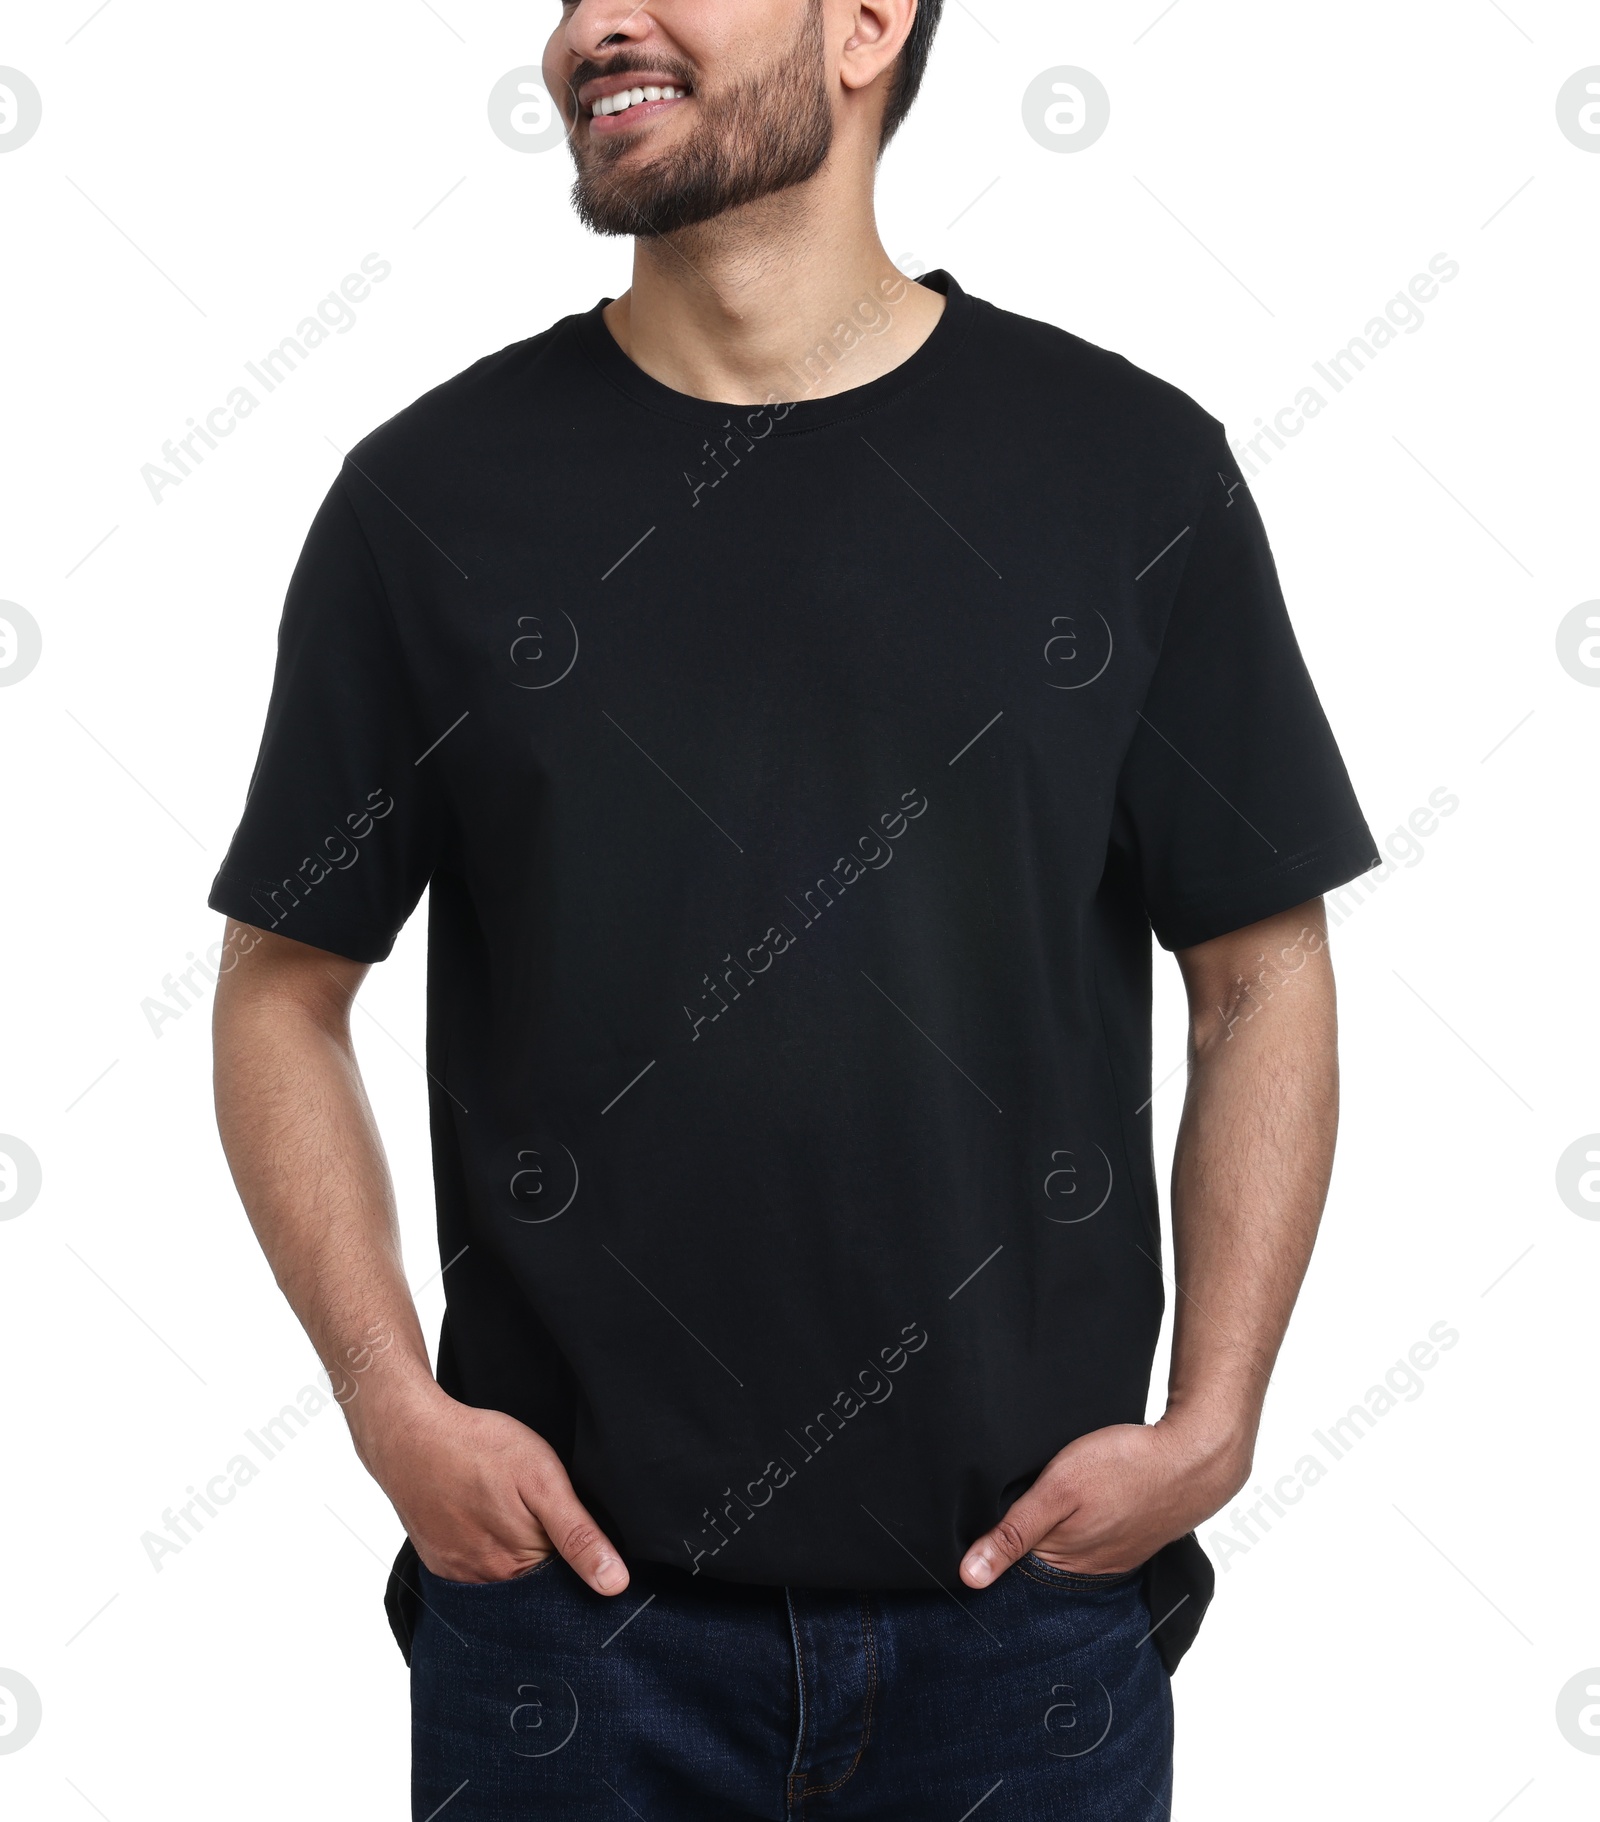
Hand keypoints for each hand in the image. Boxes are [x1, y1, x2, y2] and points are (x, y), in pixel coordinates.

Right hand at [354, 1382, 629, 1594]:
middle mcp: (487, 1581)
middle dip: (550, 1562)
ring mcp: (459, 1574)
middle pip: (535, 1586)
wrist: (409, 1435)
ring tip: (517, 1514)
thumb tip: (615, 1585)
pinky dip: (489, 1552)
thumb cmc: (479, 1449)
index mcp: (519, 1565)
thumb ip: (578, 1534)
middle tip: (544, 1514)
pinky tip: (489, 1521)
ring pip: (506, 1579)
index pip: (566, 1585)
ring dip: (519, 1557)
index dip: (581, 1560)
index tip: (581, 1532)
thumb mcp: (543, 1480)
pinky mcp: (440, 1562)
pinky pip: (476, 1571)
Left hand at [959, 1417, 1249, 1587]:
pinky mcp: (1132, 1540)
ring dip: (1051, 1534)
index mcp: (1066, 1563)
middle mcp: (1089, 1569)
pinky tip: (1079, 1507)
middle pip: (1040, 1563)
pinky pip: (1094, 1542)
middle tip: (1007, 1512)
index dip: (992, 1551)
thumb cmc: (1125, 1467)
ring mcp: (1114, 1556)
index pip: (1014, 1570)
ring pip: (1067, 1552)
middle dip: (1020, 1545)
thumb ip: (1014, 1531)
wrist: (1195, 1457)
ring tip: (1041, 1508)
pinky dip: (1080, 1528)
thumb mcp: (1057, 1490)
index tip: (974, 1535)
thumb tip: (969, 1578)